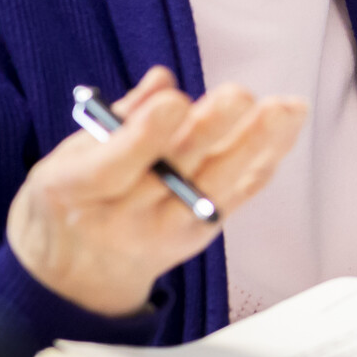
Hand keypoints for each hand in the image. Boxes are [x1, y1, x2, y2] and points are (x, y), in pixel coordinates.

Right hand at [5, 66, 307, 316]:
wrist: (76, 275)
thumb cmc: (73, 197)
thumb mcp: (69, 155)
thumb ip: (117, 119)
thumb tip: (162, 80)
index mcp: (76, 191)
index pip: (114, 166)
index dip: (145, 136)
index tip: (174, 102)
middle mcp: (124, 218)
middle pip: (174, 175)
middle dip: (210, 132)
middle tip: (239, 95)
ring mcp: (165, 232)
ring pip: (216, 187)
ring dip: (256, 145)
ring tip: (287, 108)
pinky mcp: (198, 236)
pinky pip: (236, 198)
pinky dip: (263, 162)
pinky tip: (285, 129)